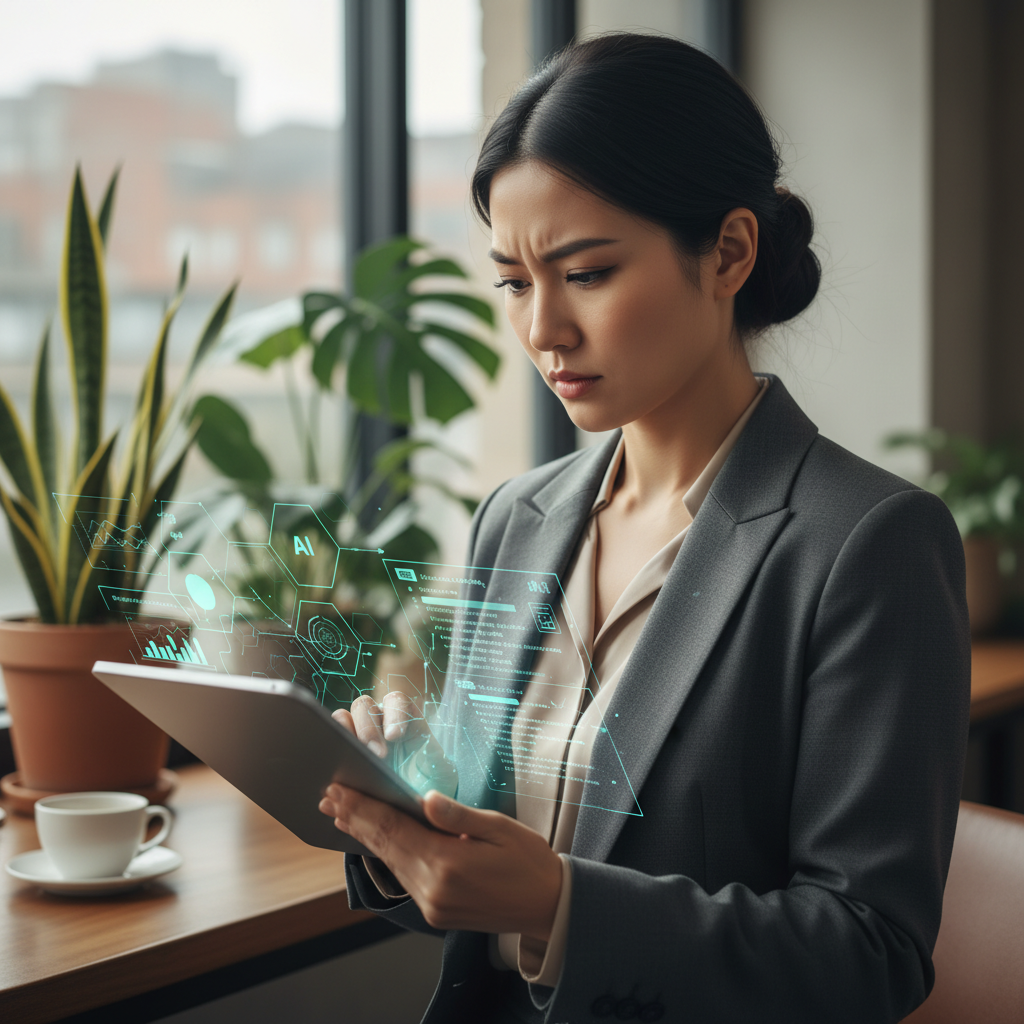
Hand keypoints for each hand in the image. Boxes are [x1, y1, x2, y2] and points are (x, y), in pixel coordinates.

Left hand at [318, 784, 562, 940]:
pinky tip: (375, 840)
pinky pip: (403, 876)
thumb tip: (425, 799)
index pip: (394, 830)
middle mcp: (433, 889)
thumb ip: (458, 816)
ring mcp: (432, 905)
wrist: (548, 907)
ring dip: (365, 837)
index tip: (341, 790)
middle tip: (330, 796)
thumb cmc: (529, 862)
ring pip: (390, 863)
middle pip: (384, 847)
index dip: (365, 808)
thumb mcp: (500, 829)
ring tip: (343, 814)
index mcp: (448, 865)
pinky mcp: (435, 912)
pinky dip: (385, 854)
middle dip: (356, 819)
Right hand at [332, 692, 457, 796]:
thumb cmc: (430, 781)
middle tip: (376, 755)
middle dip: (368, 729)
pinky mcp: (341, 749)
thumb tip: (423, 754)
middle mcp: (378, 720)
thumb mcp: (439, 769)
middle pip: (364, 706)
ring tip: (351, 761)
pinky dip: (327, 747)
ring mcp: (357, 733)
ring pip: (342, 717)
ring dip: (344, 734)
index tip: (395, 736)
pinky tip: (334, 772)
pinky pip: (327, 738)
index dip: (394, 714)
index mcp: (405, 717)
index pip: (396, 701)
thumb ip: (433, 758)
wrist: (414, 802)